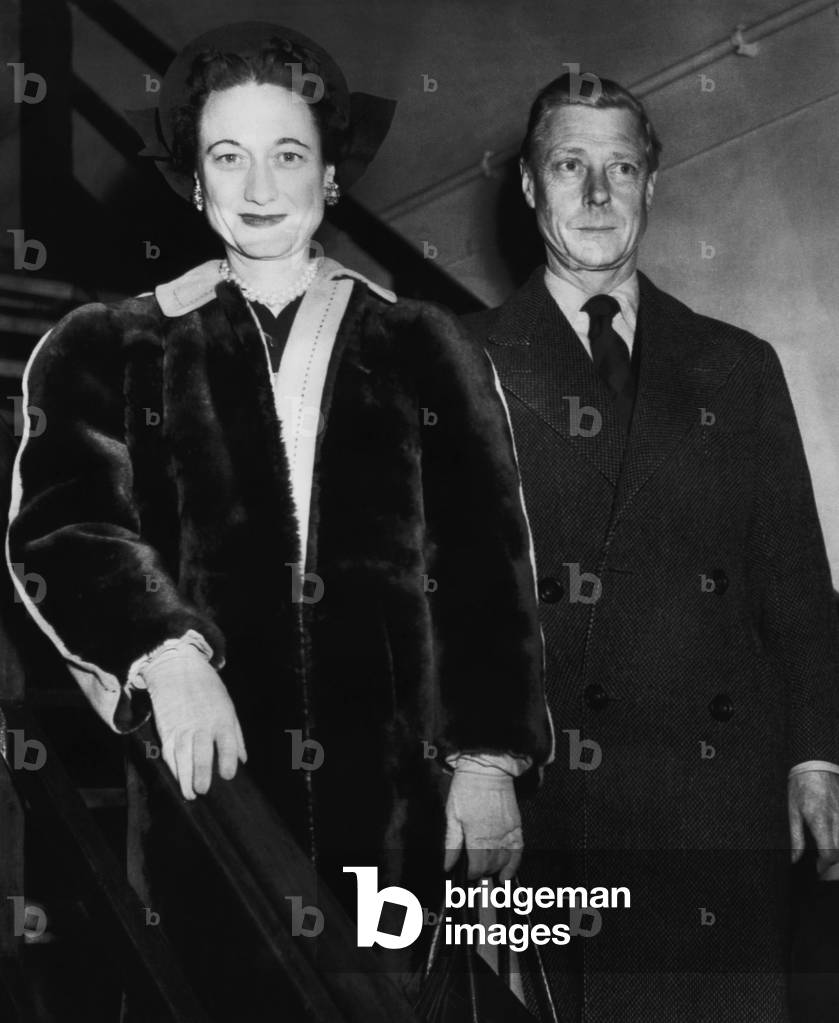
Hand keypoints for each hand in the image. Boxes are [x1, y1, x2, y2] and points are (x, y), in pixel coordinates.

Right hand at [142, 644, 246, 799]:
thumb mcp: (228, 705)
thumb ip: (236, 734)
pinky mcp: (166, 728)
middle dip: (201, 772)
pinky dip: (173, 767)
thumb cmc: (208, 688)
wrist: (177, 669)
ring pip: (182, 755)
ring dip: (185, 776)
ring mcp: (182, 727)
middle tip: (203, 790)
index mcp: (222, 717)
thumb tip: (243, 759)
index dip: (227, 759)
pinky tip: (178, 779)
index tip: (227, 775)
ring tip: (190, 794)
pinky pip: (168, 752)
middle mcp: (201, 724)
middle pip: (201, 751)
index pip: (226, 741)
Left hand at [444, 764, 522, 880]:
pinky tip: (508, 873)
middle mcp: (494, 837)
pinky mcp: (516, 825)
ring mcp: (507, 832)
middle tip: (476, 870)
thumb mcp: (452, 815)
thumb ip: (452, 843)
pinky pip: (518, 850)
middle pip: (491, 865)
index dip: (472, 873)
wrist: (486, 769)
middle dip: (483, 871)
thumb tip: (447, 865)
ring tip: (489, 871)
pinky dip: (514, 864)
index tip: (467, 873)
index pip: (477, 866)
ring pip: (504, 860)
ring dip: (496, 868)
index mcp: (476, 836)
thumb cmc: (466, 789)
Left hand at [788, 770, 838, 873]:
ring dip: (838, 849)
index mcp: (820, 821)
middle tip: (822, 861)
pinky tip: (834, 837)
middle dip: (833, 860)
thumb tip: (795, 858)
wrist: (815, 764)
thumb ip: (797, 838)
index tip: (817, 867)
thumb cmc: (800, 787)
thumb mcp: (793, 811)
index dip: (824, 865)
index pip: (829, 854)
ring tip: (828, 849)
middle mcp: (837, 820)